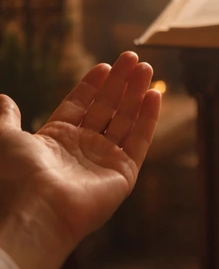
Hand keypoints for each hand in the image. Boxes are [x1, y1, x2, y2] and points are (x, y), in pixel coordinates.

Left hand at [0, 52, 160, 268]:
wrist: (35, 211)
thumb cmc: (16, 176)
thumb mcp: (5, 137)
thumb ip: (7, 117)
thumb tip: (3, 97)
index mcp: (56, 139)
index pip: (80, 105)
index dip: (92, 85)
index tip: (104, 65)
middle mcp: (82, 148)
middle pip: (106, 108)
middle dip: (120, 82)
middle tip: (133, 57)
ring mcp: (105, 160)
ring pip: (126, 119)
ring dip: (136, 93)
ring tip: (146, 68)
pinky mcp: (123, 172)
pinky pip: (139, 140)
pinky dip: (148, 117)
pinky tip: (154, 94)